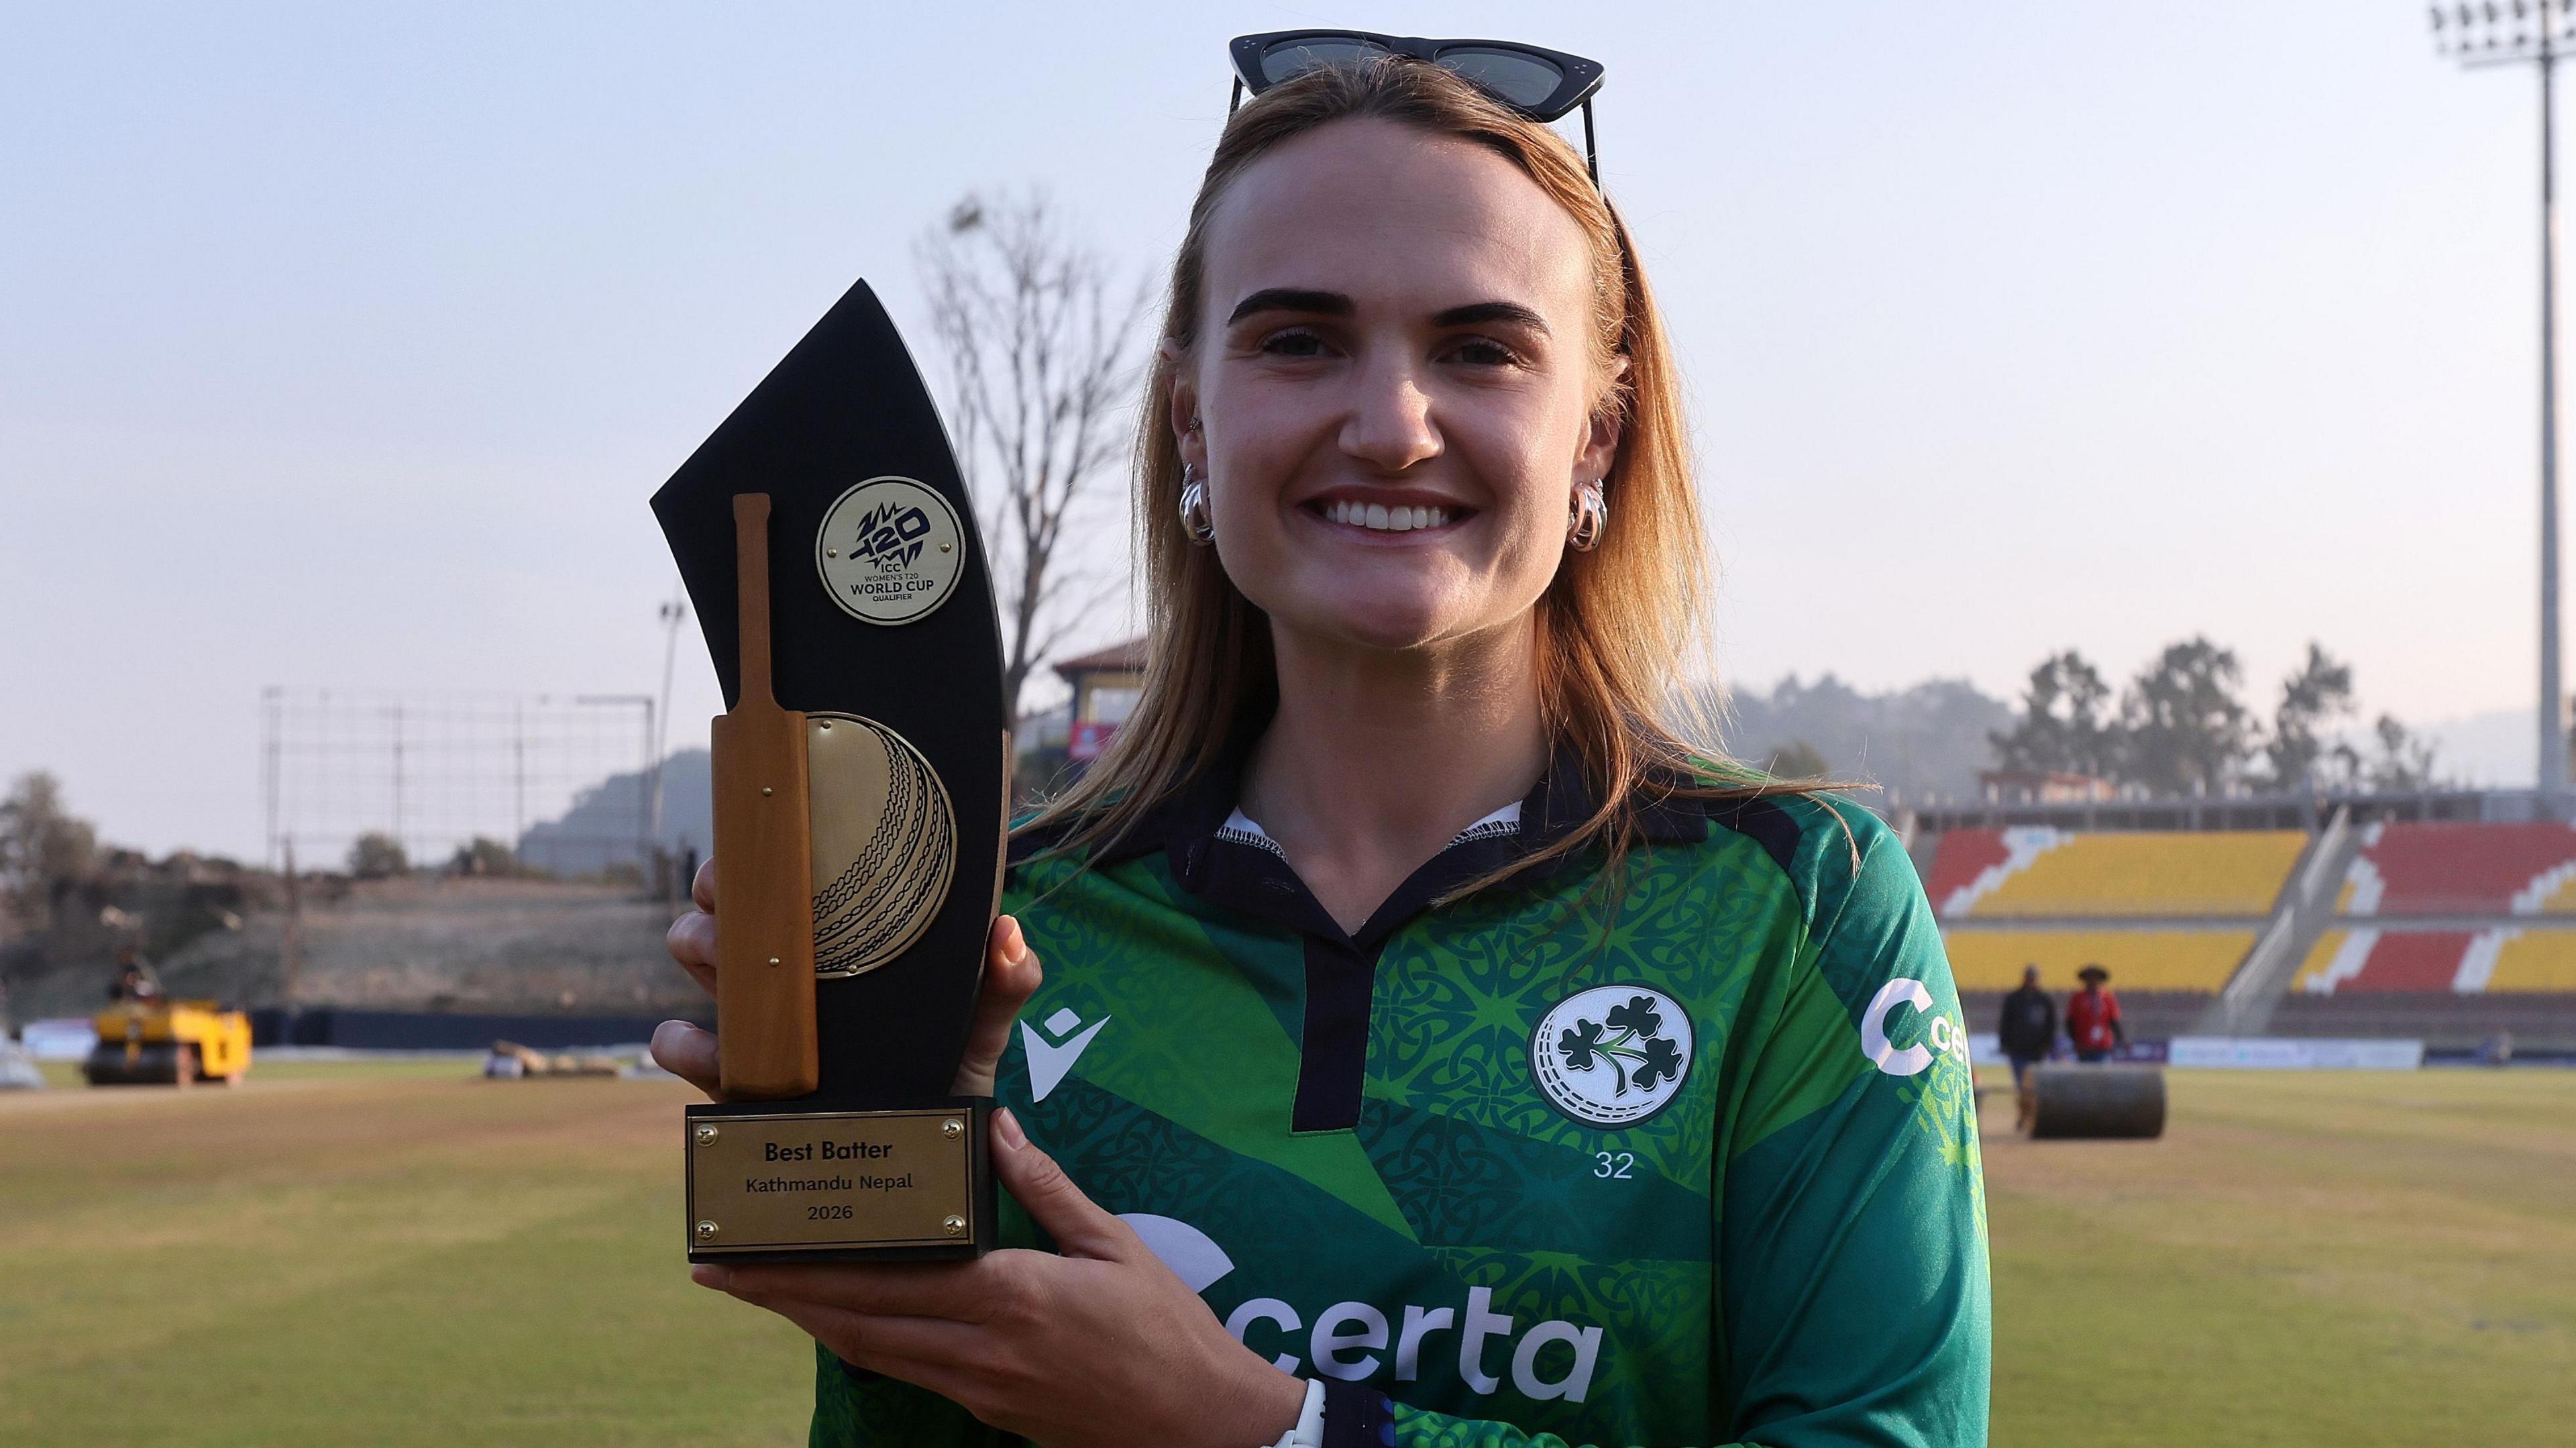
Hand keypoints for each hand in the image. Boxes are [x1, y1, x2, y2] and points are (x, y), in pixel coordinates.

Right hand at [650, 855, 1043, 1098]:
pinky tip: (704, 1046)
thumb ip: (1006, 982)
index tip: (768, 838)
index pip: (793, 878)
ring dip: (701, 947)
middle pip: (730, 903)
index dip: (768, 850)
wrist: (922, 1153)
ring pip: (698, 954)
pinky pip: (683, 1048)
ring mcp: (755, 1019)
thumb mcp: (982, 1026)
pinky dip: (681, 1042)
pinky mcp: (733, 1078)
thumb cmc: (949, 1072)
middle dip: (721, 890)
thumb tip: (1007, 931)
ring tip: (730, 966)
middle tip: (740, 900)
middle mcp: (788, 970)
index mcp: (839, 943)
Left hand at [694, 1107, 1307, 1447]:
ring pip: (869, 1351)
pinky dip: (860, 1343)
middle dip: (778, 1293)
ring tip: (753, 1292)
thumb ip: (1046, 1186)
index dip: (808, 1263)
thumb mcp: (1113, 1244)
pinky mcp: (988, 1408)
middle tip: (713, 1268)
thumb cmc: (1168, 1330)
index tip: (753, 1242)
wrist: (1201, 1426)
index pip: (885, 1275)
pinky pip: (906, 1370)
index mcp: (1009, 1295)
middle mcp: (980, 1346)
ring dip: (806, 1320)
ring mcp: (978, 1386)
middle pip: (854, 1320)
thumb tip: (994, 1126)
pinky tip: (836, 1324)